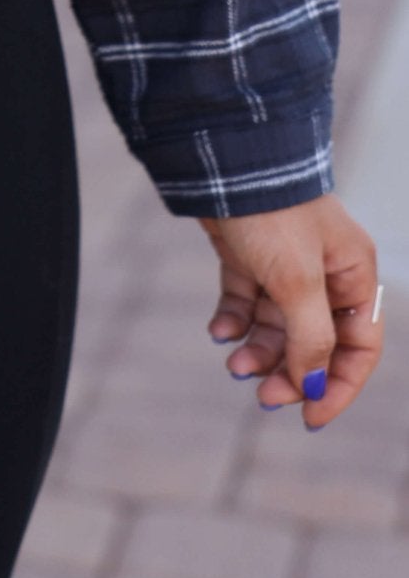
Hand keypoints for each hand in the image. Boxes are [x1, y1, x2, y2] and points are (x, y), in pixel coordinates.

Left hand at [199, 192, 381, 427]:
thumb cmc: (272, 215)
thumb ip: (311, 338)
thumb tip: (311, 384)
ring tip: (234, 362)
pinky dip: (234, 319)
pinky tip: (219, 331)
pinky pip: (245, 300)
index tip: (310, 417)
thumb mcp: (297, 282)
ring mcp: (284, 262)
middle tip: (261, 393)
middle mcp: (324, 271)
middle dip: (290, 369)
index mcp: (353, 274)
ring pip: (277, 324)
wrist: (222, 160)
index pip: (359, 345)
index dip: (338, 385)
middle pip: (315, 340)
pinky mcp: (248, 253)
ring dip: (259, 349)